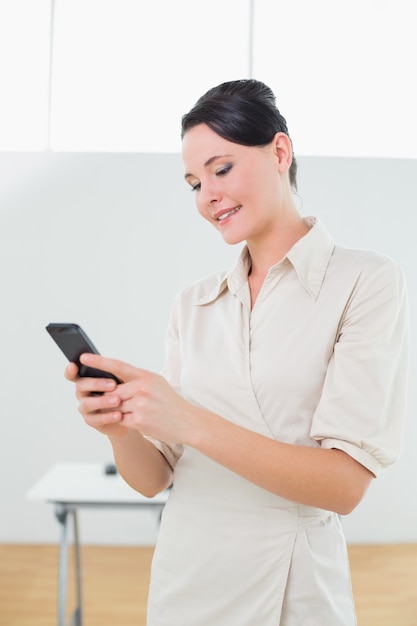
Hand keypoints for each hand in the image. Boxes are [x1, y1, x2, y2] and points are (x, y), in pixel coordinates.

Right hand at [65, 360, 124, 436]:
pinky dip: (108, 416)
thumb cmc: (124, 390)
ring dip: (102, 401)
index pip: (73, 374)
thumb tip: (112, 366)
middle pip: (81, 386)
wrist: (131, 411)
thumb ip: (113, 370)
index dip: (70, 371)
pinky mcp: (92, 421)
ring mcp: (85, 407)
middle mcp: (82, 393)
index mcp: (86, 379)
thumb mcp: (120, 377)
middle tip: (113, 384)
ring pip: (87, 404)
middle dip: (96, 384)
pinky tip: (119, 414)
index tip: (73, 365)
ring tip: (117, 400)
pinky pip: (96, 419)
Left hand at [67, 354, 194, 443]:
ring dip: (115, 411)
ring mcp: (140, 405)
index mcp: (145, 376)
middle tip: (103, 399)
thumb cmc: (170, 402)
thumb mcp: (156, 383)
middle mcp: (142, 388)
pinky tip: (132, 421)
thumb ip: (136, 380)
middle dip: (107, 397)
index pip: (118, 366)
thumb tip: (113, 380)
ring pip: (114, 406)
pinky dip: (122, 421)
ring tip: (125, 411)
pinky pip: (120, 419)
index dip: (99, 362)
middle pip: (111, 391)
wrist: (188, 422)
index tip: (84, 357)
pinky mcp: (139, 421)